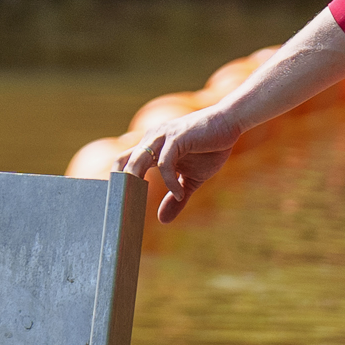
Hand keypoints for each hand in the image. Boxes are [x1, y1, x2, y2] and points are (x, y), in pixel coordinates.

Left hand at [117, 105, 249, 226]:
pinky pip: (165, 163)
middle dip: (120, 185)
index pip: (123, 162)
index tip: (116, 203)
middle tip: (121, 209)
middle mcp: (151, 140)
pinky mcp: (177, 138)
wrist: (229, 124)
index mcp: (151, 147)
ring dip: (135, 182)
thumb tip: (162, 221)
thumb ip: (176, 198)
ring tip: (136, 202)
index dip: (116, 180)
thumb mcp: (191, 180)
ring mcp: (163, 137)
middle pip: (124, 162)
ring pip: (138, 161)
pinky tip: (178, 193)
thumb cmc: (209, 149)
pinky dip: (170, 181)